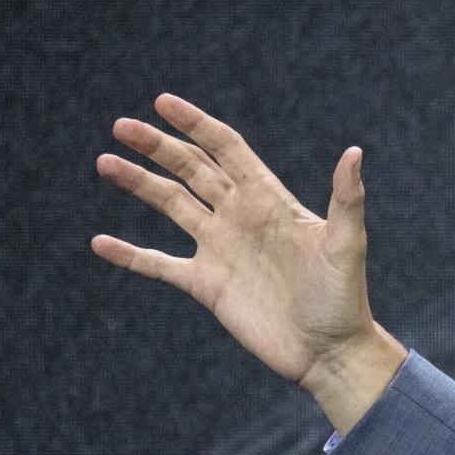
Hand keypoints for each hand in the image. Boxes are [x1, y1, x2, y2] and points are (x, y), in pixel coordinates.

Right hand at [91, 94, 403, 415]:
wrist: (329, 352)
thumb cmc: (343, 297)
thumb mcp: (346, 244)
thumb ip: (346, 198)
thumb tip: (355, 152)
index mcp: (270, 200)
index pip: (226, 150)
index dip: (196, 125)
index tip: (162, 102)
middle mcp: (241, 217)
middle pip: (192, 169)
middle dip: (157, 147)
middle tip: (121, 126)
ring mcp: (221, 249)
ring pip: (171, 205)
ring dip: (138, 183)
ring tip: (105, 162)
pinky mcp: (207, 285)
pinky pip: (159, 264)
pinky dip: (130, 254)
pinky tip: (99, 243)